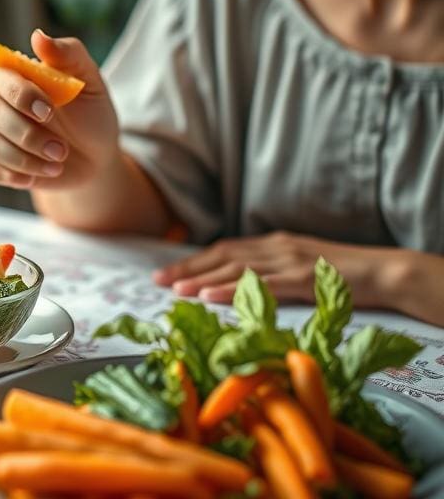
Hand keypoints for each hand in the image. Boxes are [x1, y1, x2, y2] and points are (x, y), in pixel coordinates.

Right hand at [0, 29, 119, 190]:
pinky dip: (19, 174)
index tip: (49, 111)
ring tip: (58, 160)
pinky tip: (41, 172)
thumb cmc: (88, 112)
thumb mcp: (89, 80)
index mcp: (6, 70)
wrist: (92, 156)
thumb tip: (37, 36)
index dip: (20, 94)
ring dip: (27, 157)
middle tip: (60, 148)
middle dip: (27, 133)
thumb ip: (67, 54)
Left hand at [152, 232, 407, 309]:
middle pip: (222, 255)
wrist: (382, 270)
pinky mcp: (302, 277)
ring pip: (237, 268)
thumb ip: (270, 270)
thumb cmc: (341, 274)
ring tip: (178, 290)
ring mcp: (288, 260)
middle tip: (158, 281)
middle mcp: (275, 247)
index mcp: (272, 243)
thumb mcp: (299, 264)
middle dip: (188, 268)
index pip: (224, 250)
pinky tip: (212, 296)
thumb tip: (238, 284)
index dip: (193, 261)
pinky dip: (233, 289)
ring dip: (204, 279)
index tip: (166, 273)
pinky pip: (261, 284)